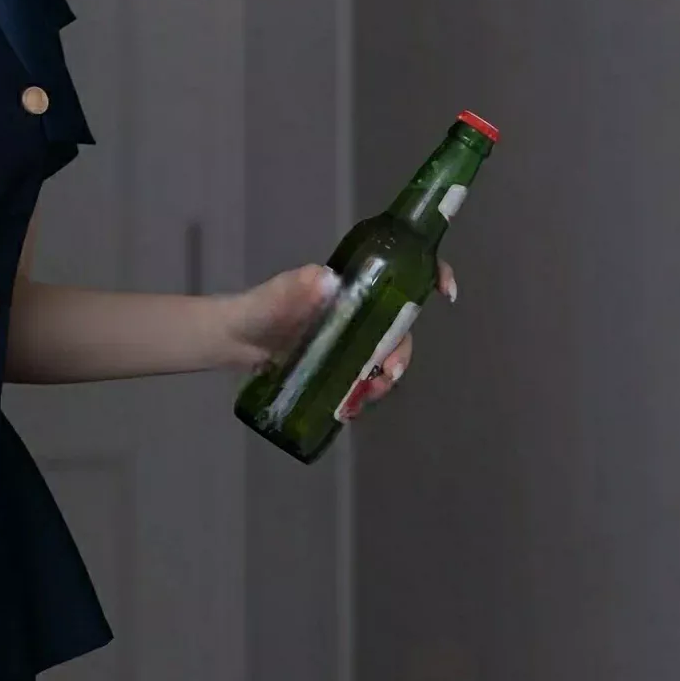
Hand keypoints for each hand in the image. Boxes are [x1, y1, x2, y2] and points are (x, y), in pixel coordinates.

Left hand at [209, 257, 459, 410]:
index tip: (446, 292)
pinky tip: (353, 406)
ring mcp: (351, 339)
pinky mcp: (340, 365)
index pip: (401, 274)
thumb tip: (326, 281)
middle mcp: (360, 310)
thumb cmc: (259, 310)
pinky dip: (365, 393)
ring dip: (385, 378)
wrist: (233, 341)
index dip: (431, 276)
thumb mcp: (277, 295)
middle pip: (400, 327)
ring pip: (386, 356)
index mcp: (354, 286)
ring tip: (365, 395)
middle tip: (387, 374)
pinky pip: (364, 378)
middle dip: (402, 351)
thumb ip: (297, 288)